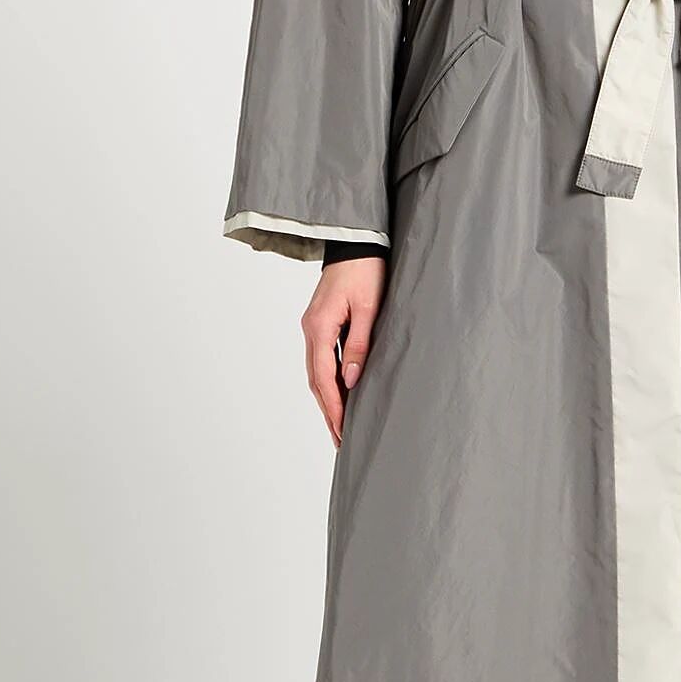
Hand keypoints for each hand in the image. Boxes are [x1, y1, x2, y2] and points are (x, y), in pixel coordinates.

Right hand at [301, 256, 386, 448]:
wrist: (356, 242)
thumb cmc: (365, 270)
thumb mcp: (369, 308)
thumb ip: (360, 345)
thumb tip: (351, 381)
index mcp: (320, 327)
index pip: (324, 378)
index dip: (333, 407)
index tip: (341, 431)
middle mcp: (311, 329)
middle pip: (316, 380)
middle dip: (328, 411)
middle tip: (339, 439)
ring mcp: (313, 327)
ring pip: (316, 372)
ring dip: (326, 399)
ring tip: (338, 425)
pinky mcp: (320, 323)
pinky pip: (321, 360)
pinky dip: (327, 381)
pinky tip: (337, 395)